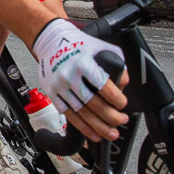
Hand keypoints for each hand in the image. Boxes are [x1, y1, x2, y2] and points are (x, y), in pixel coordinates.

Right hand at [33, 18, 128, 142]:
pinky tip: (92, 133)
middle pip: (94, 104)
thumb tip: (123, 85)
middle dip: (111, 117)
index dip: (117, 100)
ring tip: (110, 133)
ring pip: (81, 114)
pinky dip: (82, 127)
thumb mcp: (102, 47)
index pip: (105, 88)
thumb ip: (117, 65)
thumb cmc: (78, 44)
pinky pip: (68, 115)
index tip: (123, 104)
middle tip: (121, 120)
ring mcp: (60, 86)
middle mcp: (70, 76)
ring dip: (98, 127)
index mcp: (84, 64)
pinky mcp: (52, 93)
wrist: (51, 40)